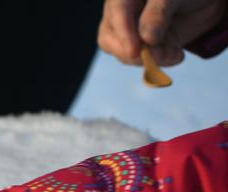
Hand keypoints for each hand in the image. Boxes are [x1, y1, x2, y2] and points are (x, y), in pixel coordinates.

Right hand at [98, 0, 226, 65]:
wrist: (204, 2)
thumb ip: (158, 13)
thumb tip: (146, 39)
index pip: (117, 14)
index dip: (124, 33)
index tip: (134, 52)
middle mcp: (120, 16)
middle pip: (110, 40)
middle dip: (134, 53)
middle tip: (161, 55)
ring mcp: (129, 34)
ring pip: (124, 55)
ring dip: (150, 59)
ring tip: (175, 53)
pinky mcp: (142, 49)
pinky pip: (142, 62)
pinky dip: (159, 62)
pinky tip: (177, 55)